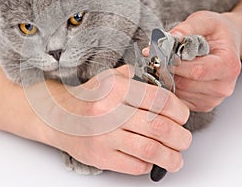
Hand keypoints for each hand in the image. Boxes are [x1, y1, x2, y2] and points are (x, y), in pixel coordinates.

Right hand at [44, 65, 191, 174]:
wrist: (58, 116)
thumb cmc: (88, 97)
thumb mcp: (109, 77)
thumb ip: (136, 76)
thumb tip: (165, 84)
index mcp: (116, 88)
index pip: (159, 100)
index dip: (179, 111)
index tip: (182, 116)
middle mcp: (109, 111)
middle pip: (160, 127)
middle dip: (181, 137)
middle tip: (183, 138)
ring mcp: (103, 136)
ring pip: (151, 150)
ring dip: (171, 157)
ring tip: (176, 156)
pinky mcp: (100, 156)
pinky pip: (135, 166)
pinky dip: (149, 165)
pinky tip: (152, 161)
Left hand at [166, 11, 240, 111]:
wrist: (225, 43)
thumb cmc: (216, 32)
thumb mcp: (204, 21)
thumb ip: (187, 28)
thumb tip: (171, 37)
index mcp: (228, 65)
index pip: (196, 71)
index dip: (175, 64)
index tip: (160, 55)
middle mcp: (223, 86)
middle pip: (186, 84)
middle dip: (168, 71)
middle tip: (157, 59)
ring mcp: (213, 98)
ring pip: (179, 93)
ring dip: (167, 80)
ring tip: (166, 65)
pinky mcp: (201, 104)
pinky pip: (179, 99)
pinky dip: (170, 88)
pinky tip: (171, 75)